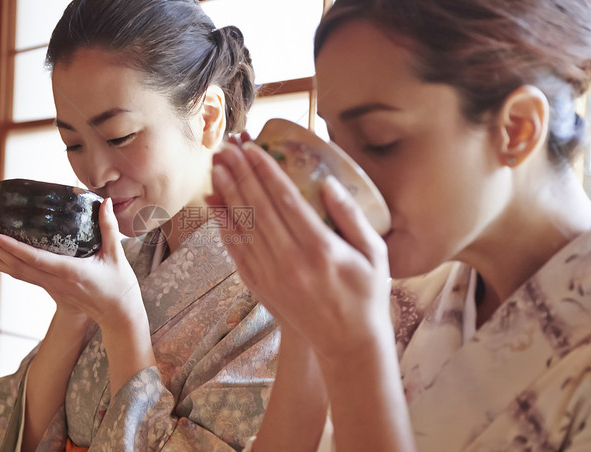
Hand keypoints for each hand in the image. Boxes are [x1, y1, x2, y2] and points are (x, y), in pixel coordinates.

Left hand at [0, 198, 144, 327]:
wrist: (117, 315)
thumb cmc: (118, 286)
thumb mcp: (116, 255)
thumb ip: (109, 227)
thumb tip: (105, 202)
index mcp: (69, 272)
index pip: (35, 259)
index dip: (13, 247)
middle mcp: (55, 280)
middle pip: (16, 264)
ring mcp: (51, 286)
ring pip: (15, 272)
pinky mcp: (50, 287)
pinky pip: (22, 276)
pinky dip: (5, 266)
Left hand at [208, 139, 391, 361]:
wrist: (347, 343)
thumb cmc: (367, 293)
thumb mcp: (374, 252)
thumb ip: (351, 216)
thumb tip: (328, 183)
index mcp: (321, 248)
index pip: (285, 200)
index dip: (266, 171)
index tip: (253, 148)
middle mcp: (291, 260)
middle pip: (258, 208)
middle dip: (241, 173)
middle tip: (227, 147)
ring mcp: (271, 274)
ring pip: (243, 226)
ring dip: (227, 194)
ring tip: (217, 166)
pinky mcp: (260, 286)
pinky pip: (237, 249)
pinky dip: (224, 225)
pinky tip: (216, 204)